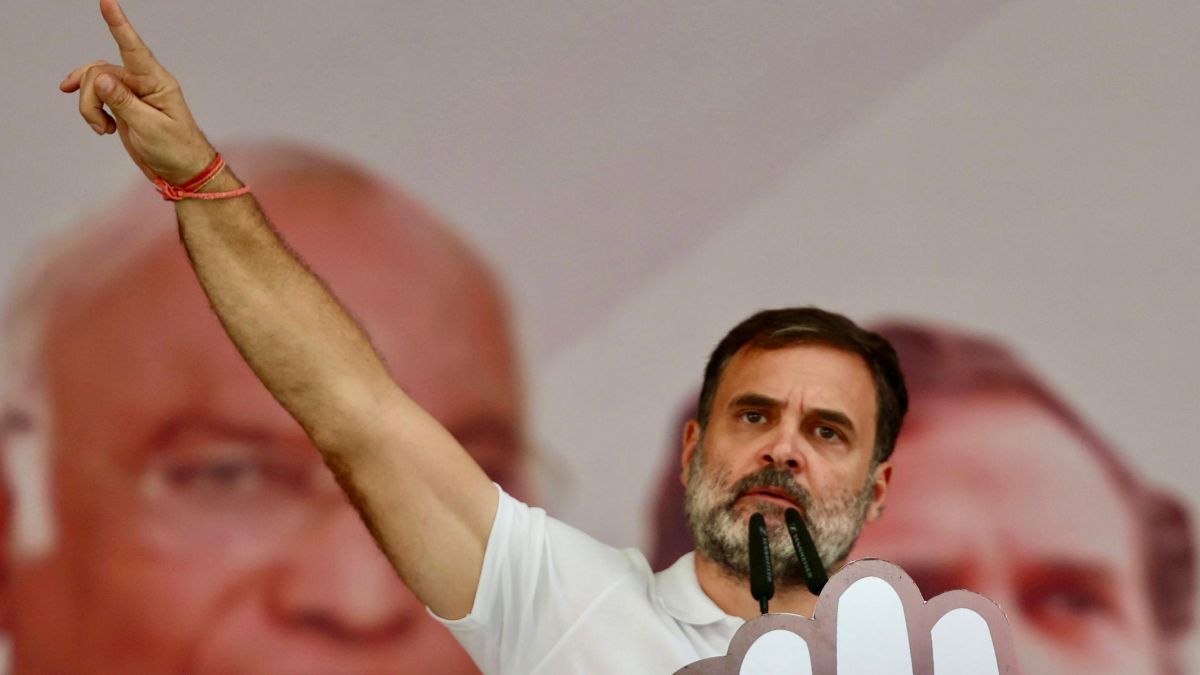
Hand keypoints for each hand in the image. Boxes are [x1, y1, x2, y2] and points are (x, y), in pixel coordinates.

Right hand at [60, 0, 215, 184]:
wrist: (182, 172)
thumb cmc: (176, 150)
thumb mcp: (150, 129)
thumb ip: (123, 103)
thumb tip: (100, 78)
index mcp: (158, 83)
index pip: (135, 49)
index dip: (120, 25)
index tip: (107, 2)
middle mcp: (144, 82)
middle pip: (100, 72)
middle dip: (90, 97)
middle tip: (101, 127)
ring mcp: (131, 92)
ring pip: (93, 83)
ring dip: (89, 107)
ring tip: (103, 130)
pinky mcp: (122, 104)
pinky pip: (95, 95)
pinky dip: (90, 110)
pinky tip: (100, 127)